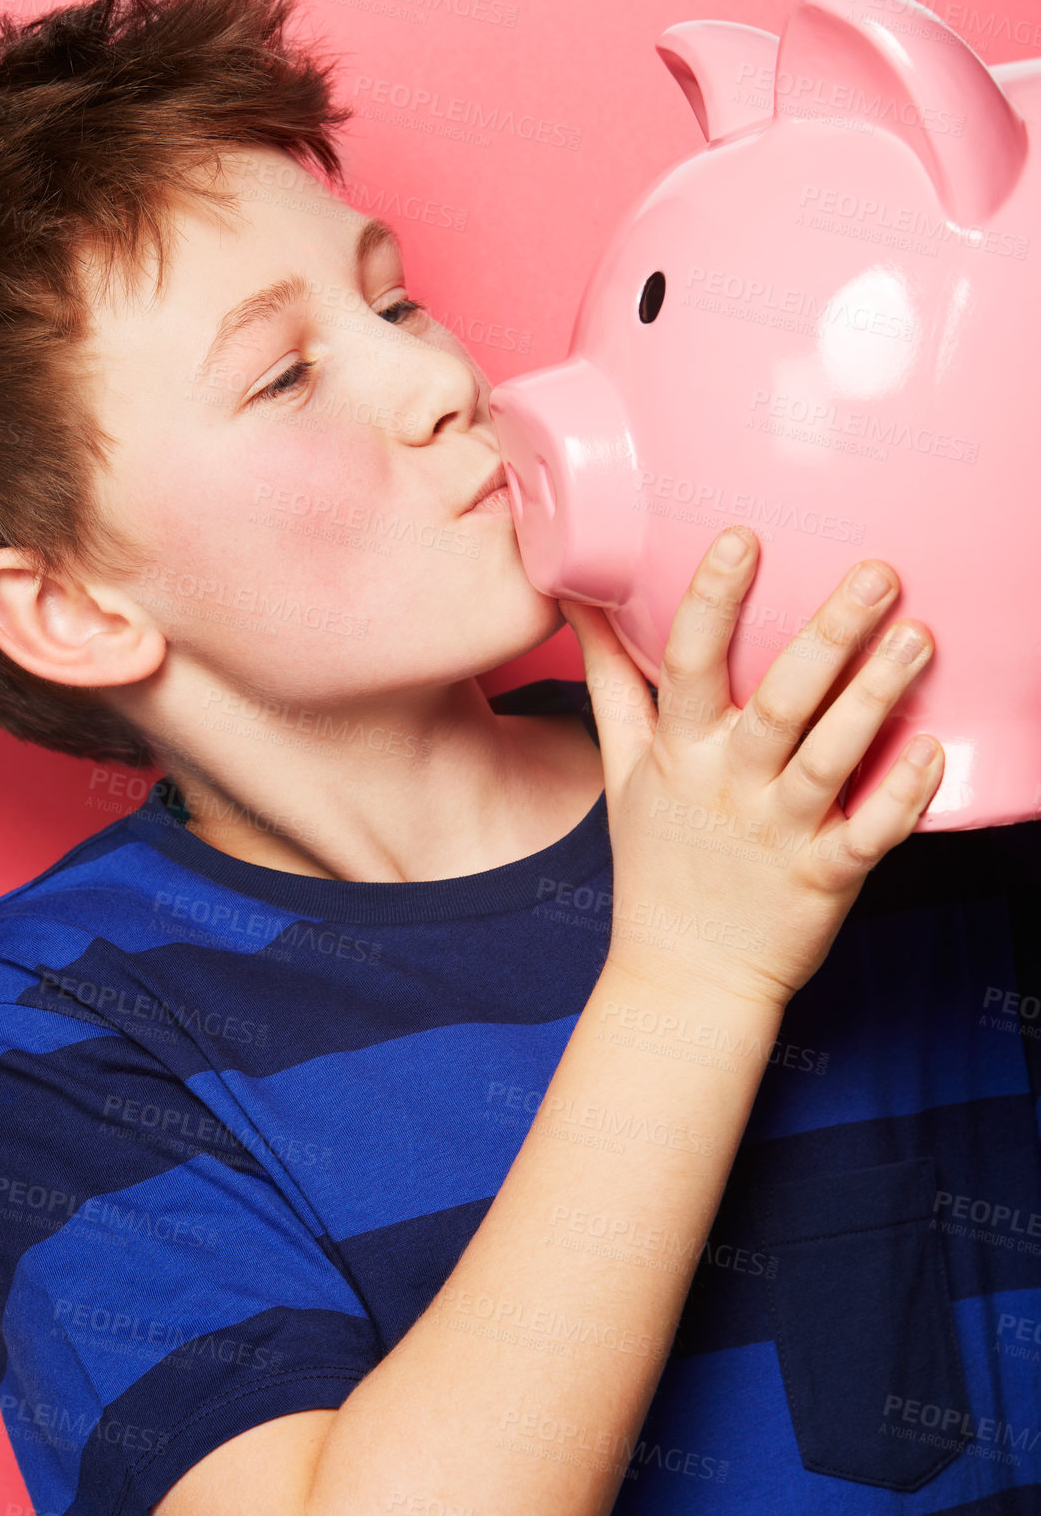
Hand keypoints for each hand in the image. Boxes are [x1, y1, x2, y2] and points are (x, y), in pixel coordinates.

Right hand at [559, 528, 942, 1010]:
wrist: (684, 978)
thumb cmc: (659, 863)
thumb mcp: (620, 770)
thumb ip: (610, 681)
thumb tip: (581, 600)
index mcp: (678, 755)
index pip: (687, 665)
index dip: (712, 600)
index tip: (742, 538)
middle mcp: (728, 787)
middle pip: (777, 702)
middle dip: (827, 636)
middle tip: (879, 573)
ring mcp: (778, 835)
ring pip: (829, 759)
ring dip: (875, 698)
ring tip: (919, 637)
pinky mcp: (823, 879)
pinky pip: (867, 836)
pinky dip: (900, 797)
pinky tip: (934, 751)